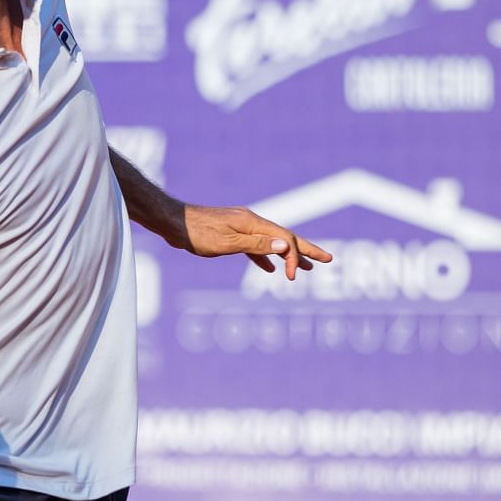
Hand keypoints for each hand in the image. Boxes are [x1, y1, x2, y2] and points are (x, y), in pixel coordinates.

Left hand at [182, 205, 331, 280]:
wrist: (173, 223)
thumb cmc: (197, 233)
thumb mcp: (226, 243)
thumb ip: (255, 245)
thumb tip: (283, 246)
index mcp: (253, 223)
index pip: (284, 239)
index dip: (293, 257)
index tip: (293, 278)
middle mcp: (251, 222)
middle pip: (285, 237)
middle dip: (306, 250)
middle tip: (328, 259)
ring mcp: (242, 227)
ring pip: (271, 242)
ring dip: (288, 255)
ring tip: (304, 268)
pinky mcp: (231, 233)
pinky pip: (255, 246)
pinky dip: (265, 257)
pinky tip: (269, 269)